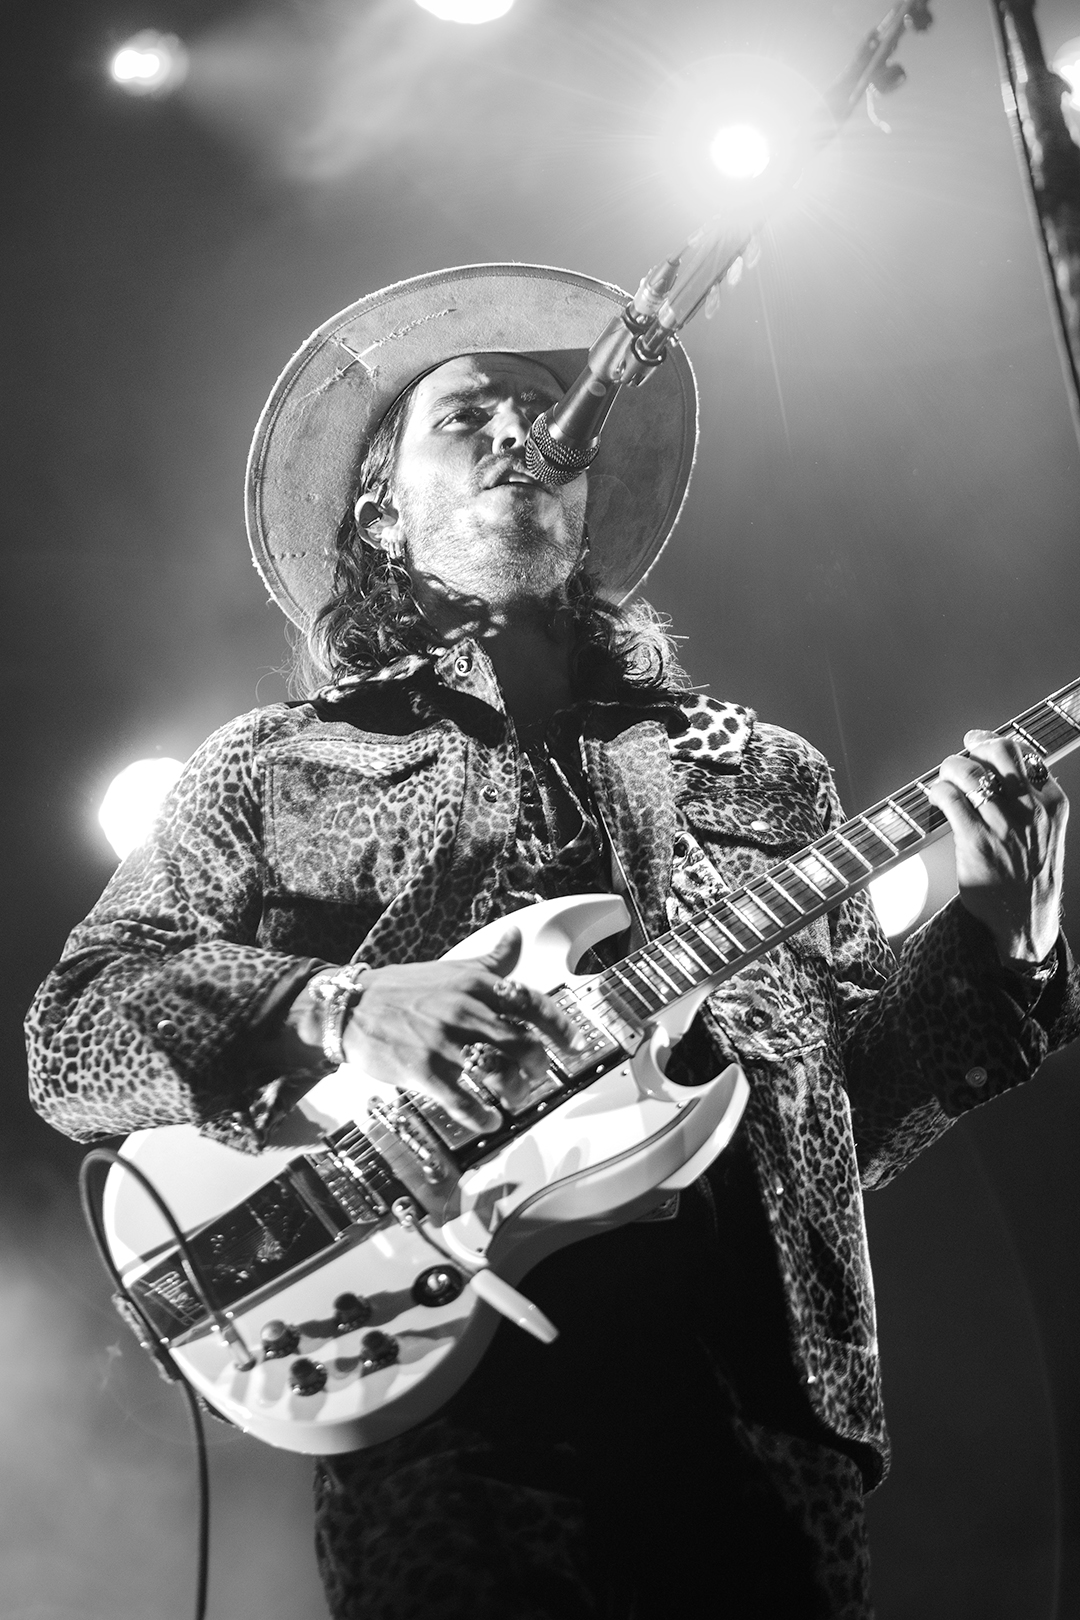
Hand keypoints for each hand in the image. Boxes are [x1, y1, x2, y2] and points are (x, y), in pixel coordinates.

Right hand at [342, 928, 583, 1128]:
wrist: (350, 1008)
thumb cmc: (404, 989)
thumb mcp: (451, 969)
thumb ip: (490, 960)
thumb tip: (516, 937)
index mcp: (476, 984)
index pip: (533, 1003)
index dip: (562, 1027)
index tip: (577, 1045)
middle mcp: (465, 1010)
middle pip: (523, 1044)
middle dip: (539, 1067)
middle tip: (537, 1077)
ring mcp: (444, 1041)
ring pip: (499, 1073)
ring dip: (515, 1093)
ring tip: (514, 1099)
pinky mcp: (423, 1070)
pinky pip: (464, 1101)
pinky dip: (483, 1117)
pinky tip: (489, 1120)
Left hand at [927, 730, 1067, 965]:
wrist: (1025, 920)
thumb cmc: (1031, 877)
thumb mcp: (1048, 834)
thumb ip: (1034, 803)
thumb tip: (1000, 772)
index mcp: (1052, 805)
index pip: (1025, 755)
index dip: (996, 743)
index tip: (980, 742)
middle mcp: (1031, 810)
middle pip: (1001, 752)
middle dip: (976, 745)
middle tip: (963, 752)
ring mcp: (1004, 825)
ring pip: (970, 772)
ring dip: (951, 768)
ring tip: (945, 778)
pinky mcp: (976, 841)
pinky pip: (951, 799)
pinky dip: (939, 791)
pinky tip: (936, 797)